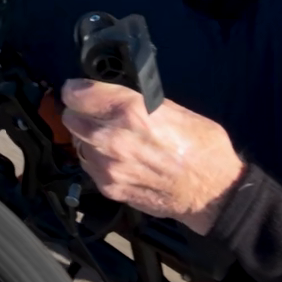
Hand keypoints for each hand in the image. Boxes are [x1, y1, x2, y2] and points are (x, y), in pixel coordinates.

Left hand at [60, 79, 244, 235]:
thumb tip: (115, 96)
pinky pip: (89, 165)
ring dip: (88, 138)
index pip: (77, 94)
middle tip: (94, 112)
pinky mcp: (109, 187)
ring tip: (109, 138)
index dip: (76, 89)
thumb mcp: (173, 109)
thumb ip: (137, 102)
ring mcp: (108, 166)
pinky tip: (116, 158)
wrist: (212, 192)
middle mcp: (112, 137)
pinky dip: (97, 159)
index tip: (79, 89)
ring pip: (78, 143)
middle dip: (80, 112)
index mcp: (130, 110)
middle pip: (69, 118)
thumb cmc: (202, 146)